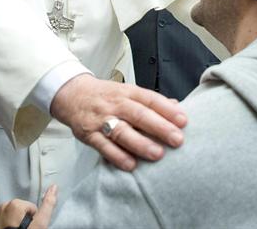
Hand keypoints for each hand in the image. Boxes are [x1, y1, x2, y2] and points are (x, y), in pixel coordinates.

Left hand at [0, 184, 55, 228]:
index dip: (34, 219)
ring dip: (14, 225)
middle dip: (24, 221)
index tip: (31, 227)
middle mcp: (1, 208)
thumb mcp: (39, 224)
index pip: (32, 208)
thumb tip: (53, 188)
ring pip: (10, 217)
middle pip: (20, 212)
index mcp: (14, 205)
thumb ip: (47, 206)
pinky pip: (1, 223)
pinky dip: (5, 228)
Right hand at [50, 74, 186, 170]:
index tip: (183, 120)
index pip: (150, 99)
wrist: (72, 95)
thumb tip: (177, 107)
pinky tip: (131, 165)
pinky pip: (103, 146)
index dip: (167, 110)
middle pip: (139, 115)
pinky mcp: (89, 135)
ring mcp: (101, 119)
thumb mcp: (128, 92)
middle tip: (177, 139)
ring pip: (122, 132)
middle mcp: (115, 104)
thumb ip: (151, 101)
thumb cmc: (106, 96)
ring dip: (140, 144)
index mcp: (128, 92)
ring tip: (158, 154)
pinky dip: (117, 156)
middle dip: (159, 127)